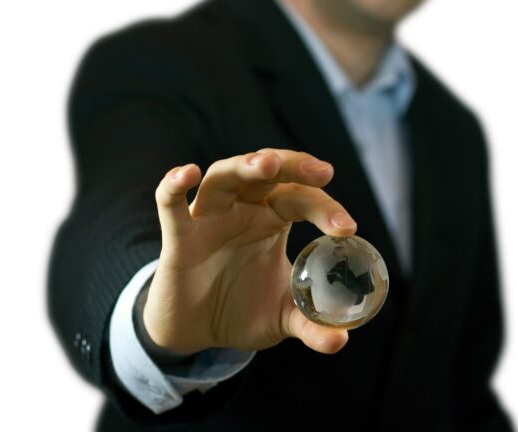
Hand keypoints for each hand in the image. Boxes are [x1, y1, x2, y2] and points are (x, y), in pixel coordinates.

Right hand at [144, 149, 355, 355]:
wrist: (196, 331)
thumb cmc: (241, 310)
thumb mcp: (281, 319)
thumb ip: (311, 325)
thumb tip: (341, 340)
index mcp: (274, 219)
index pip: (302, 198)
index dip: (326, 208)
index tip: (347, 228)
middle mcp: (243, 209)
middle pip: (268, 173)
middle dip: (294, 166)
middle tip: (323, 172)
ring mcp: (209, 217)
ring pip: (225, 176)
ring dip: (245, 166)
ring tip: (267, 164)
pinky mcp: (179, 236)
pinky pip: (170, 204)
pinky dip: (174, 186)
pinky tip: (188, 173)